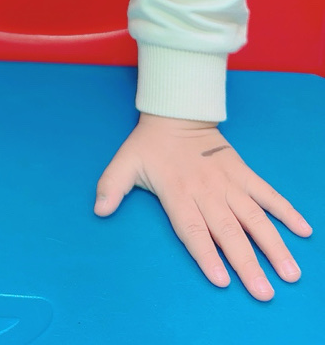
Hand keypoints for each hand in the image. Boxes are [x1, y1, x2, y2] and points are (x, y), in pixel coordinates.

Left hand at [94, 113, 312, 300]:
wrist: (176, 110)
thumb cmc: (150, 144)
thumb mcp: (125, 163)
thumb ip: (111, 186)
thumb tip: (99, 209)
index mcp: (178, 192)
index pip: (193, 228)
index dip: (206, 254)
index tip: (222, 279)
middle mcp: (207, 190)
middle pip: (228, 231)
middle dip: (247, 263)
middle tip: (264, 292)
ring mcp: (228, 181)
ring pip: (254, 217)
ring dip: (273, 245)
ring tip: (289, 272)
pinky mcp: (243, 172)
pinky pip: (267, 193)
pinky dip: (286, 210)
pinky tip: (304, 231)